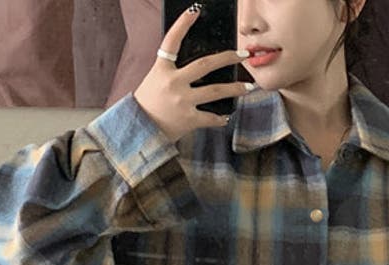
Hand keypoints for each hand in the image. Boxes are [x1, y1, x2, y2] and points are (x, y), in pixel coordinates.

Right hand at [133, 5, 253, 143]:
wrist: (140, 129)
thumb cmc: (149, 103)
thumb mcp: (156, 79)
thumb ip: (173, 70)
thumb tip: (199, 65)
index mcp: (162, 69)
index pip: (172, 41)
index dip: (183, 24)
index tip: (195, 10)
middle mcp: (174, 83)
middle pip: (205, 64)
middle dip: (227, 58)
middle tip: (243, 55)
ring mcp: (182, 101)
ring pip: (215, 91)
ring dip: (235, 89)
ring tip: (248, 87)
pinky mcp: (188, 120)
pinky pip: (211, 118)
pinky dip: (220, 118)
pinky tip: (226, 116)